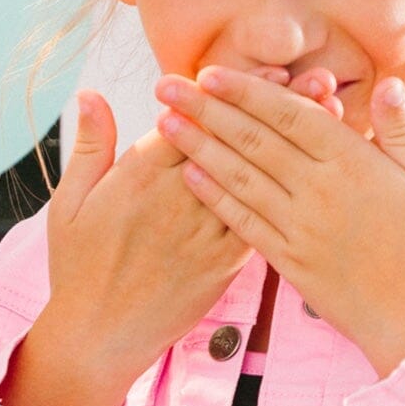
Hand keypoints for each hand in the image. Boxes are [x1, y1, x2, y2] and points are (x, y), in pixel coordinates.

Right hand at [0, 68, 342, 405]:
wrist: (100, 336)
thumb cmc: (80, 268)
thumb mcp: (71, 204)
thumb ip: (90, 147)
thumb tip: (90, 94)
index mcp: (143, 175)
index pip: (197, 120)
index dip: (238, 93)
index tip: (271, 69)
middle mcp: (181, 199)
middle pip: (238, 143)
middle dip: (282, 110)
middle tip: (320, 80)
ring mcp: (206, 232)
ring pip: (259, 179)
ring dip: (297, 147)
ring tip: (333, 118)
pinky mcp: (224, 262)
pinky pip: (263, 221)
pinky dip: (293, 194)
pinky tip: (321, 175)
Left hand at [153, 66, 404, 378]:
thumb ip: (404, 132)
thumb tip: (389, 83)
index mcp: (355, 165)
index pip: (292, 114)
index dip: (248, 91)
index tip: (211, 72)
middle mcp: (319, 192)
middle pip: (254, 140)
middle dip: (206, 109)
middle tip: (167, 85)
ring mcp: (300, 229)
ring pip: (240, 178)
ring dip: (199, 147)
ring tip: (165, 122)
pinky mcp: (290, 262)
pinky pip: (244, 223)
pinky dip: (215, 197)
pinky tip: (190, 177)